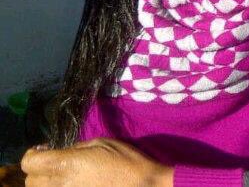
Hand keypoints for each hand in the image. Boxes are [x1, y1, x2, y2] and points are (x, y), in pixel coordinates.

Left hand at [20, 138, 173, 186]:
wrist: (142, 185)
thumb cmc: (124, 160)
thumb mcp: (100, 143)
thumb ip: (74, 148)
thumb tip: (61, 153)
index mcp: (65, 164)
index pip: (28, 162)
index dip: (33, 154)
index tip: (44, 150)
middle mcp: (59, 184)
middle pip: (30, 180)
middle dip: (39, 170)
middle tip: (54, 163)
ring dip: (46, 184)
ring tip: (63, 177)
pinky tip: (73, 184)